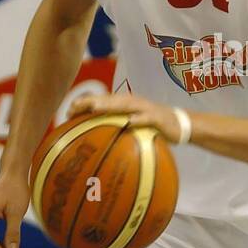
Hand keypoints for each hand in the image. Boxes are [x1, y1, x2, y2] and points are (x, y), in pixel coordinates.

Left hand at [66, 91, 182, 143]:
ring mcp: (145, 108)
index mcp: (124, 105)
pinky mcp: (158, 117)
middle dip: (91, 101)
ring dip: (110, 105)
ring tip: (95, 108)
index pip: (101, 101)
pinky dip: (139, 119)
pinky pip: (147, 118)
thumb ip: (117, 131)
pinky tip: (130, 122)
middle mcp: (132, 103)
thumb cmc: (152, 128)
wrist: (180, 124)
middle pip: (108, 99)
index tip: (68, 112)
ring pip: (125, 104)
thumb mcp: (134, 128)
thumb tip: (95, 147)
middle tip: (74, 107)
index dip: (85, 103)